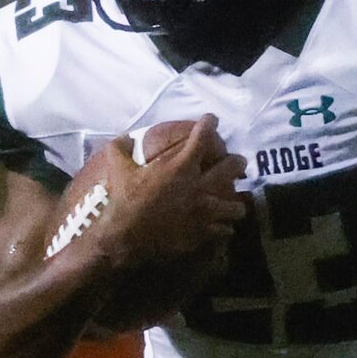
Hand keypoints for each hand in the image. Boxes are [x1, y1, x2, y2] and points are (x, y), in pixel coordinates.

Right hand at [52, 115, 246, 272]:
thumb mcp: (118, 169)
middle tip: (236, 162)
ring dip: (237, 202)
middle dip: (238, 162)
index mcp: (180, 167)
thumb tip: (125, 136)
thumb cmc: (124, 201)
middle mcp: (199, 187)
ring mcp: (205, 212)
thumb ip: (120, 148)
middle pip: (233, 167)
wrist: (125, 238)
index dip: (210, 123)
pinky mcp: (203, 234)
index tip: (212, 119)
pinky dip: (224, 227)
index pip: (203, 137)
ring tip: (234, 201)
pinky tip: (221, 226)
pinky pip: (225, 230)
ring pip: (237, 205)